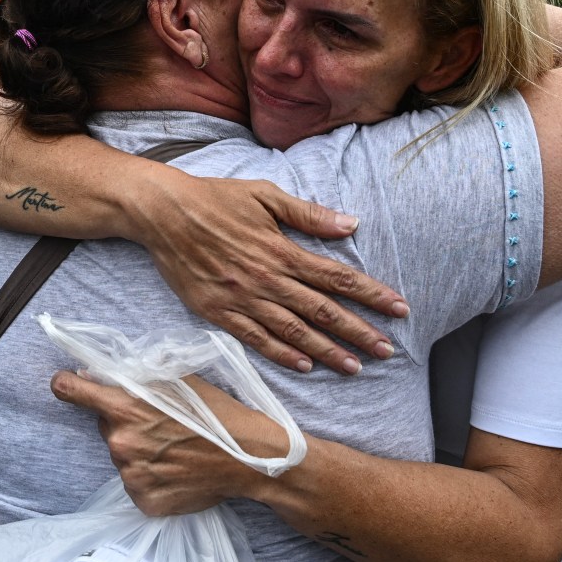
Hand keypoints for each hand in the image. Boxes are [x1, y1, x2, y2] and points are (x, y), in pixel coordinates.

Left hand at [50, 370, 286, 516]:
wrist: (250, 459)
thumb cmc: (216, 413)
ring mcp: (130, 476)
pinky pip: (137, 483)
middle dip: (124, 422)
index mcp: (123, 407)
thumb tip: (97, 373)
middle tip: (160, 425)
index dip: (67, 385)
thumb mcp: (178, 380)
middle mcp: (120, 443)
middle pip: (105, 426)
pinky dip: (151, 477)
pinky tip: (176, 471)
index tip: (67, 384)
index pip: (68, 390)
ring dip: (139, 451)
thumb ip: (136, 375)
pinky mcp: (144, 501)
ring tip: (175, 450)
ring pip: (122, 456)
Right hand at [136, 174, 408, 374]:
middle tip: (387, 351)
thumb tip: (351, 224)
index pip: (337, 276)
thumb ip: (308, 214)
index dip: (371, 294)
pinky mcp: (218, 311)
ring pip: (293, 331)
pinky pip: (255, 338)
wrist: (161, 213)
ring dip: (328, 350)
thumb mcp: (264, 194)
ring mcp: (242, 298)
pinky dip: (281, 354)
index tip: (400, 309)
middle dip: (359, 331)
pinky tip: (305, 365)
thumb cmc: (214, 198)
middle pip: (322, 311)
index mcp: (281, 250)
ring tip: (355, 367)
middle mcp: (267, 279)